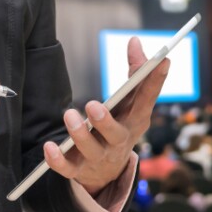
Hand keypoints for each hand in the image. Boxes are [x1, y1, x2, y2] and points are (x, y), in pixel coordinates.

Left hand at [43, 37, 169, 195]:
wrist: (109, 170)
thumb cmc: (121, 124)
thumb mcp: (131, 102)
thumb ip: (134, 71)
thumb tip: (135, 41)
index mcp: (136, 120)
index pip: (148, 100)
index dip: (156, 81)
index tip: (162, 60)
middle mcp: (121, 140)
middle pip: (116, 134)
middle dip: (105, 121)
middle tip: (92, 105)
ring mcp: (101, 157)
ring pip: (91, 150)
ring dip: (79, 135)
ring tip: (70, 115)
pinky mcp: (81, 169)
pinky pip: (68, 169)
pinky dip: (58, 160)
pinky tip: (50, 147)